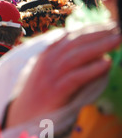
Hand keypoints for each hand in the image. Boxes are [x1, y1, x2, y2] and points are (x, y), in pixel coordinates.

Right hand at [5, 22, 120, 127]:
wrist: (25, 114)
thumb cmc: (42, 93)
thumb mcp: (50, 71)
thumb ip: (67, 60)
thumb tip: (97, 54)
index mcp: (47, 54)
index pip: (70, 36)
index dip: (90, 28)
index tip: (108, 24)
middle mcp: (48, 61)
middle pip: (75, 42)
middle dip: (97, 33)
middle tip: (117, 28)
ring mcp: (51, 75)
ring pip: (77, 56)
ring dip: (99, 46)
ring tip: (117, 40)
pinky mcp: (56, 91)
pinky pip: (76, 77)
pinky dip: (91, 69)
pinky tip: (106, 64)